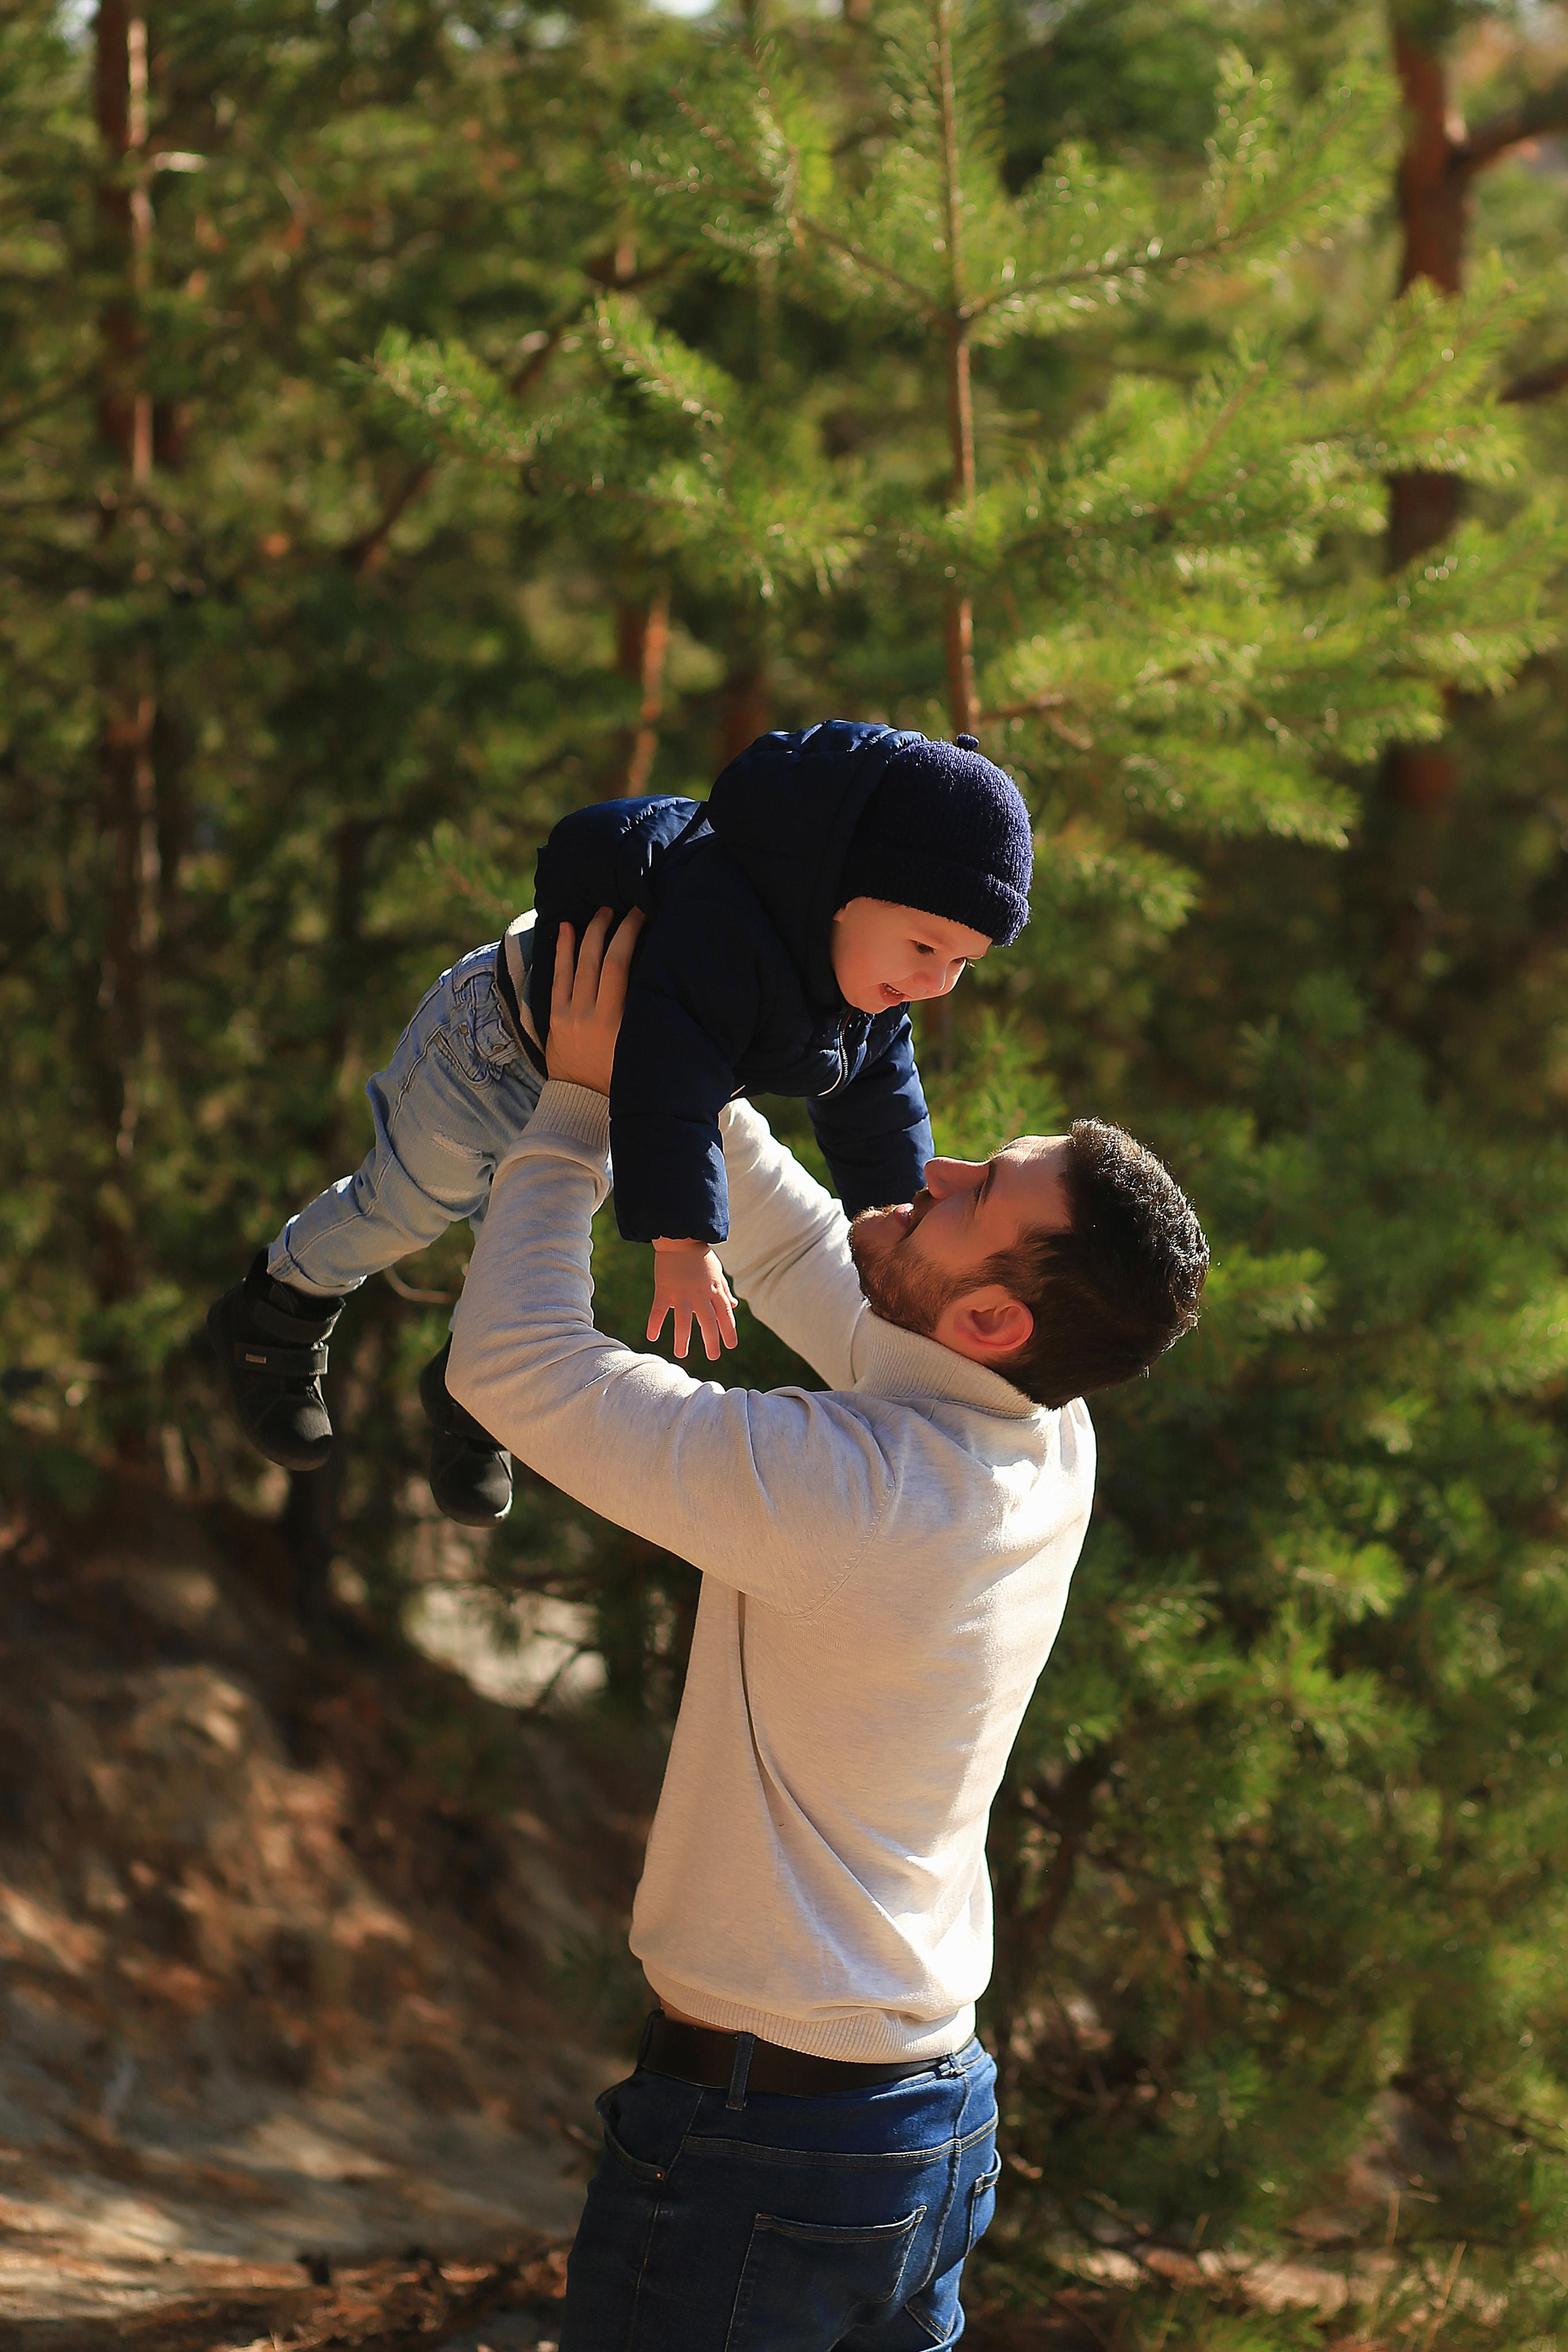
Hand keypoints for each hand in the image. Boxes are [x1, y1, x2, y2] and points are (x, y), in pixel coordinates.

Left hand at [547, 905, 645, 1092]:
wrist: (582, 1103)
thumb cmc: (622, 1080)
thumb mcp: (642, 1052)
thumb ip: (652, 1021)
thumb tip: (674, 989)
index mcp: (616, 1021)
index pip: (620, 966)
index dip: (629, 935)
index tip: (641, 914)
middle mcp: (591, 1012)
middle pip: (600, 958)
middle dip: (612, 928)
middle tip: (622, 908)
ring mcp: (570, 1013)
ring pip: (577, 963)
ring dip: (588, 933)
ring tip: (600, 912)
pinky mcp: (555, 1017)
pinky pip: (556, 977)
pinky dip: (561, 951)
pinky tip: (565, 928)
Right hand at [648, 1239, 738, 1361]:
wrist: (680, 1238)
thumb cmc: (701, 1256)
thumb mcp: (717, 1273)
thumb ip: (724, 1291)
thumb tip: (733, 1306)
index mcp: (715, 1290)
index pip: (725, 1315)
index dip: (729, 1331)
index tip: (731, 1345)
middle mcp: (700, 1294)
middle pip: (708, 1323)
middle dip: (711, 1342)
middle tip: (713, 1356)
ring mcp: (681, 1293)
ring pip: (683, 1321)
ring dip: (682, 1339)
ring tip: (681, 1354)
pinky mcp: (664, 1290)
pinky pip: (659, 1310)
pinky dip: (654, 1324)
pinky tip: (651, 1337)